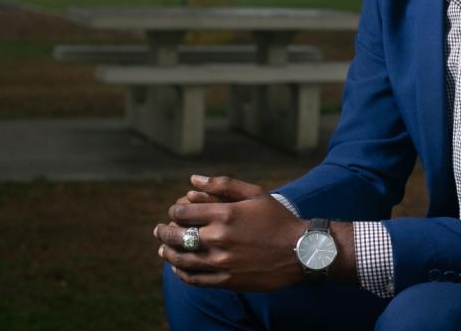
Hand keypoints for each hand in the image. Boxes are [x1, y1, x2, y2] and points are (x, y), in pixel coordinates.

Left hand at [155, 175, 309, 291]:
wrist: (300, 251)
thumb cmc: (278, 219)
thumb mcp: (255, 194)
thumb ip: (223, 185)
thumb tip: (192, 179)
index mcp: (225, 214)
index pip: (183, 212)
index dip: (175, 210)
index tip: (175, 211)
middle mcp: (219, 238)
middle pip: (176, 236)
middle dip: (164, 231)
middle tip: (160, 229)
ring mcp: (221, 262)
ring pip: (181, 259)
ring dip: (167, 253)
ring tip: (163, 249)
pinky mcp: (226, 280)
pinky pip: (194, 279)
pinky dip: (181, 273)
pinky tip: (179, 268)